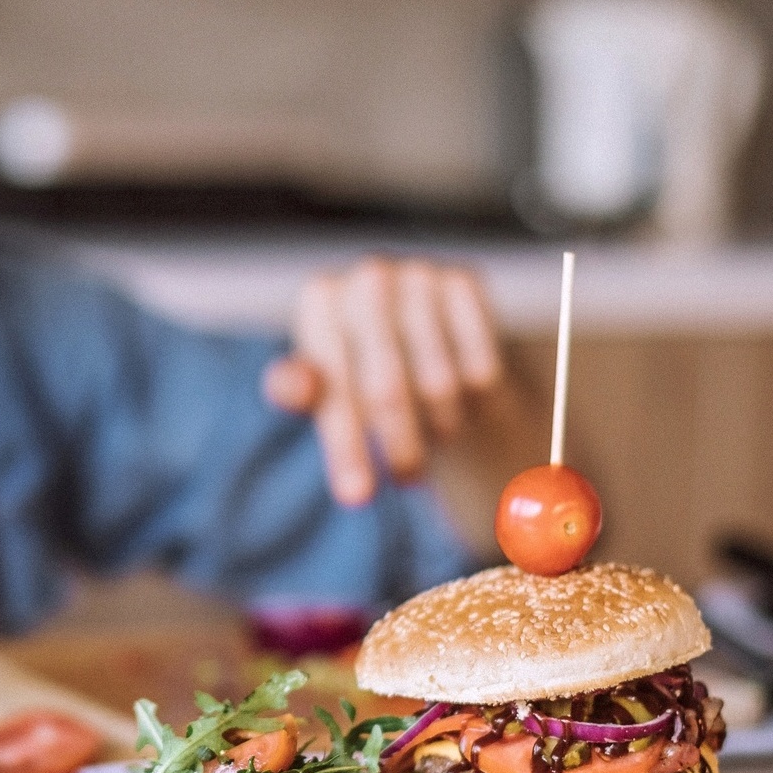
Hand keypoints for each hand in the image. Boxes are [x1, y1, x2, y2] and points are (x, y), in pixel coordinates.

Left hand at [264, 256, 503, 506]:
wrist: (432, 336)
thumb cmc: (364, 373)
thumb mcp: (331, 390)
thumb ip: (304, 394)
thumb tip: (292, 388)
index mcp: (320, 301)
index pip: (330, 385)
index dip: (345, 447)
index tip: (356, 497)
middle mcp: (366, 277)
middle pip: (386, 388)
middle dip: (398, 446)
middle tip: (408, 479)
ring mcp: (420, 274)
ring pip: (438, 383)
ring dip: (441, 425)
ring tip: (437, 434)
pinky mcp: (466, 283)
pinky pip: (480, 367)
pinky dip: (476, 400)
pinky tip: (467, 405)